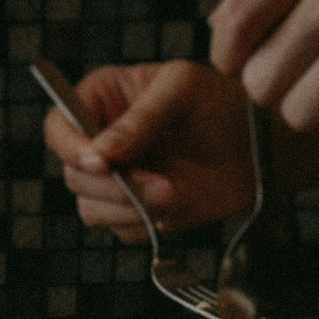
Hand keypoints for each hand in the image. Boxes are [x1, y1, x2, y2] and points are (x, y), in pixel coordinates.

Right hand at [42, 60, 254, 239]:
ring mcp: (116, 181)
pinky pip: (122, 230)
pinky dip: (149, 222)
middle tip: (158, 182)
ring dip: (133, 207)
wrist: (259, 150)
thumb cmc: (225, 104)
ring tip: (176, 192)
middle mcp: (102, 141)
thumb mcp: (185, 89)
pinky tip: (179, 202)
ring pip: (92, 209)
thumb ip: (143, 117)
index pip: (59, 125)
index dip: (70, 147)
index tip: (99, 163)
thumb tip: (101, 152)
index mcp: (104, 99)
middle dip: (113, 186)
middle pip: (74, 175)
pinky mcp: (134, 213)